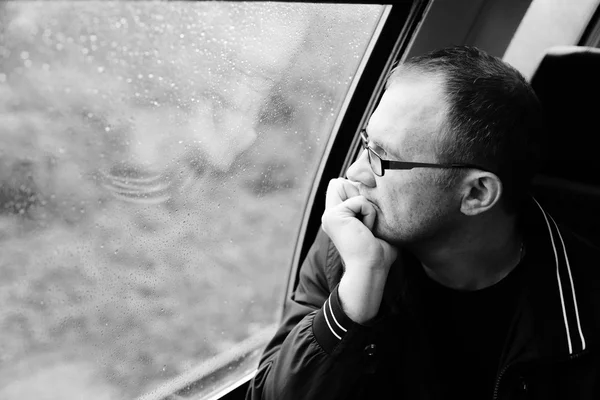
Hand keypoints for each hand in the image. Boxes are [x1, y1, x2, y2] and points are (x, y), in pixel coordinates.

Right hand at [321, 178, 397, 322]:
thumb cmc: (379, 252)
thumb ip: (369, 205)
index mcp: (337, 217)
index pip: (341, 184)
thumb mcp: (374, 224)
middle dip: (361, 197)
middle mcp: (329, 214)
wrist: (371, 269)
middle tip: (366, 223)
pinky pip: (360, 201)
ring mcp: (329, 214)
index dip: (357, 192)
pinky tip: (366, 231)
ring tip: (367, 229)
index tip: (365, 217)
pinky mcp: (334, 215)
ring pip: (353, 189)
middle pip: (342, 183)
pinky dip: (369, 214)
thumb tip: (372, 187)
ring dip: (368, 208)